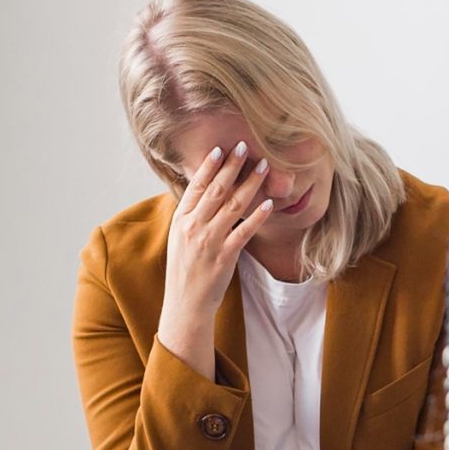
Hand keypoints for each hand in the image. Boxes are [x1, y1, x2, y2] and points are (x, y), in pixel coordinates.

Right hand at [157, 140, 273, 377]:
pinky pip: (244, 231)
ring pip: (233, 206)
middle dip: (232, 166)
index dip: (209, 166)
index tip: (221, 149)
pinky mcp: (225, 256)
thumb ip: (191, 215)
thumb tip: (202, 191)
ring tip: (263, 167)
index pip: (196, 186)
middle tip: (246, 146)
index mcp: (181, 220)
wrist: (185, 303)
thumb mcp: (179, 238)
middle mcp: (193, 227)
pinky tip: (269, 204)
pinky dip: (257, 216)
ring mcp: (209, 241)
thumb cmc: (185, 270)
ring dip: (250, 184)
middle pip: (216, 190)